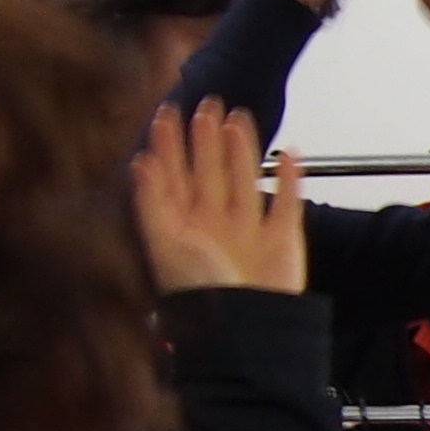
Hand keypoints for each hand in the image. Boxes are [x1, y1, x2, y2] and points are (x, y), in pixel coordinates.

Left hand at [128, 103, 306, 296]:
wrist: (246, 326)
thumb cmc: (200, 290)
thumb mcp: (164, 242)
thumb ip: (151, 201)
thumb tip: (139, 162)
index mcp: (185, 225)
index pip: (174, 175)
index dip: (170, 145)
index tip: (168, 113)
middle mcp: (215, 223)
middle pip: (209, 171)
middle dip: (205, 138)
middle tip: (206, 105)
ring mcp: (250, 229)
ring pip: (245, 180)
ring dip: (242, 149)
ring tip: (238, 119)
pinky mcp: (282, 239)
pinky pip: (287, 202)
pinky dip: (290, 179)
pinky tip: (287, 155)